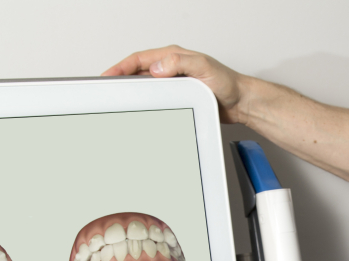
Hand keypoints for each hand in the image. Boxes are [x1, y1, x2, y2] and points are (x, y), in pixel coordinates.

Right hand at [102, 45, 248, 123]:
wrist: (241, 103)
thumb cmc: (227, 84)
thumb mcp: (204, 68)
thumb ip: (180, 64)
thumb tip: (157, 67)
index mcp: (174, 57)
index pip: (140, 59)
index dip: (121, 67)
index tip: (108, 76)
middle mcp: (172, 70)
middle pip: (139, 74)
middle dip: (122, 81)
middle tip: (108, 91)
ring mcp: (175, 85)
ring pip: (148, 89)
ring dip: (134, 96)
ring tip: (121, 104)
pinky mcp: (180, 99)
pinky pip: (159, 102)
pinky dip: (148, 107)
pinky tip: (143, 114)